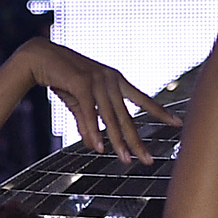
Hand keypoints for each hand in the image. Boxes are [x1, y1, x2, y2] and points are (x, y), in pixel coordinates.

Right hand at [13, 39, 173, 160]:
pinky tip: (99, 148)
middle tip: (148, 161)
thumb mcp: (79, 102)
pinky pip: (90, 113)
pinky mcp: (81, 83)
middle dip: (137, 141)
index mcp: (116, 81)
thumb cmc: (61, 78)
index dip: (160, 112)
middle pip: (127, 117)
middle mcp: (111, 80)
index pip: (142, 99)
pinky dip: (93, 132)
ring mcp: (97, 80)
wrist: (39, 57)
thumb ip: (88, 123)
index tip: (177, 124)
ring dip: (118, 142)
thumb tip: (96, 147)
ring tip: (126, 161)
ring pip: (110, 118)